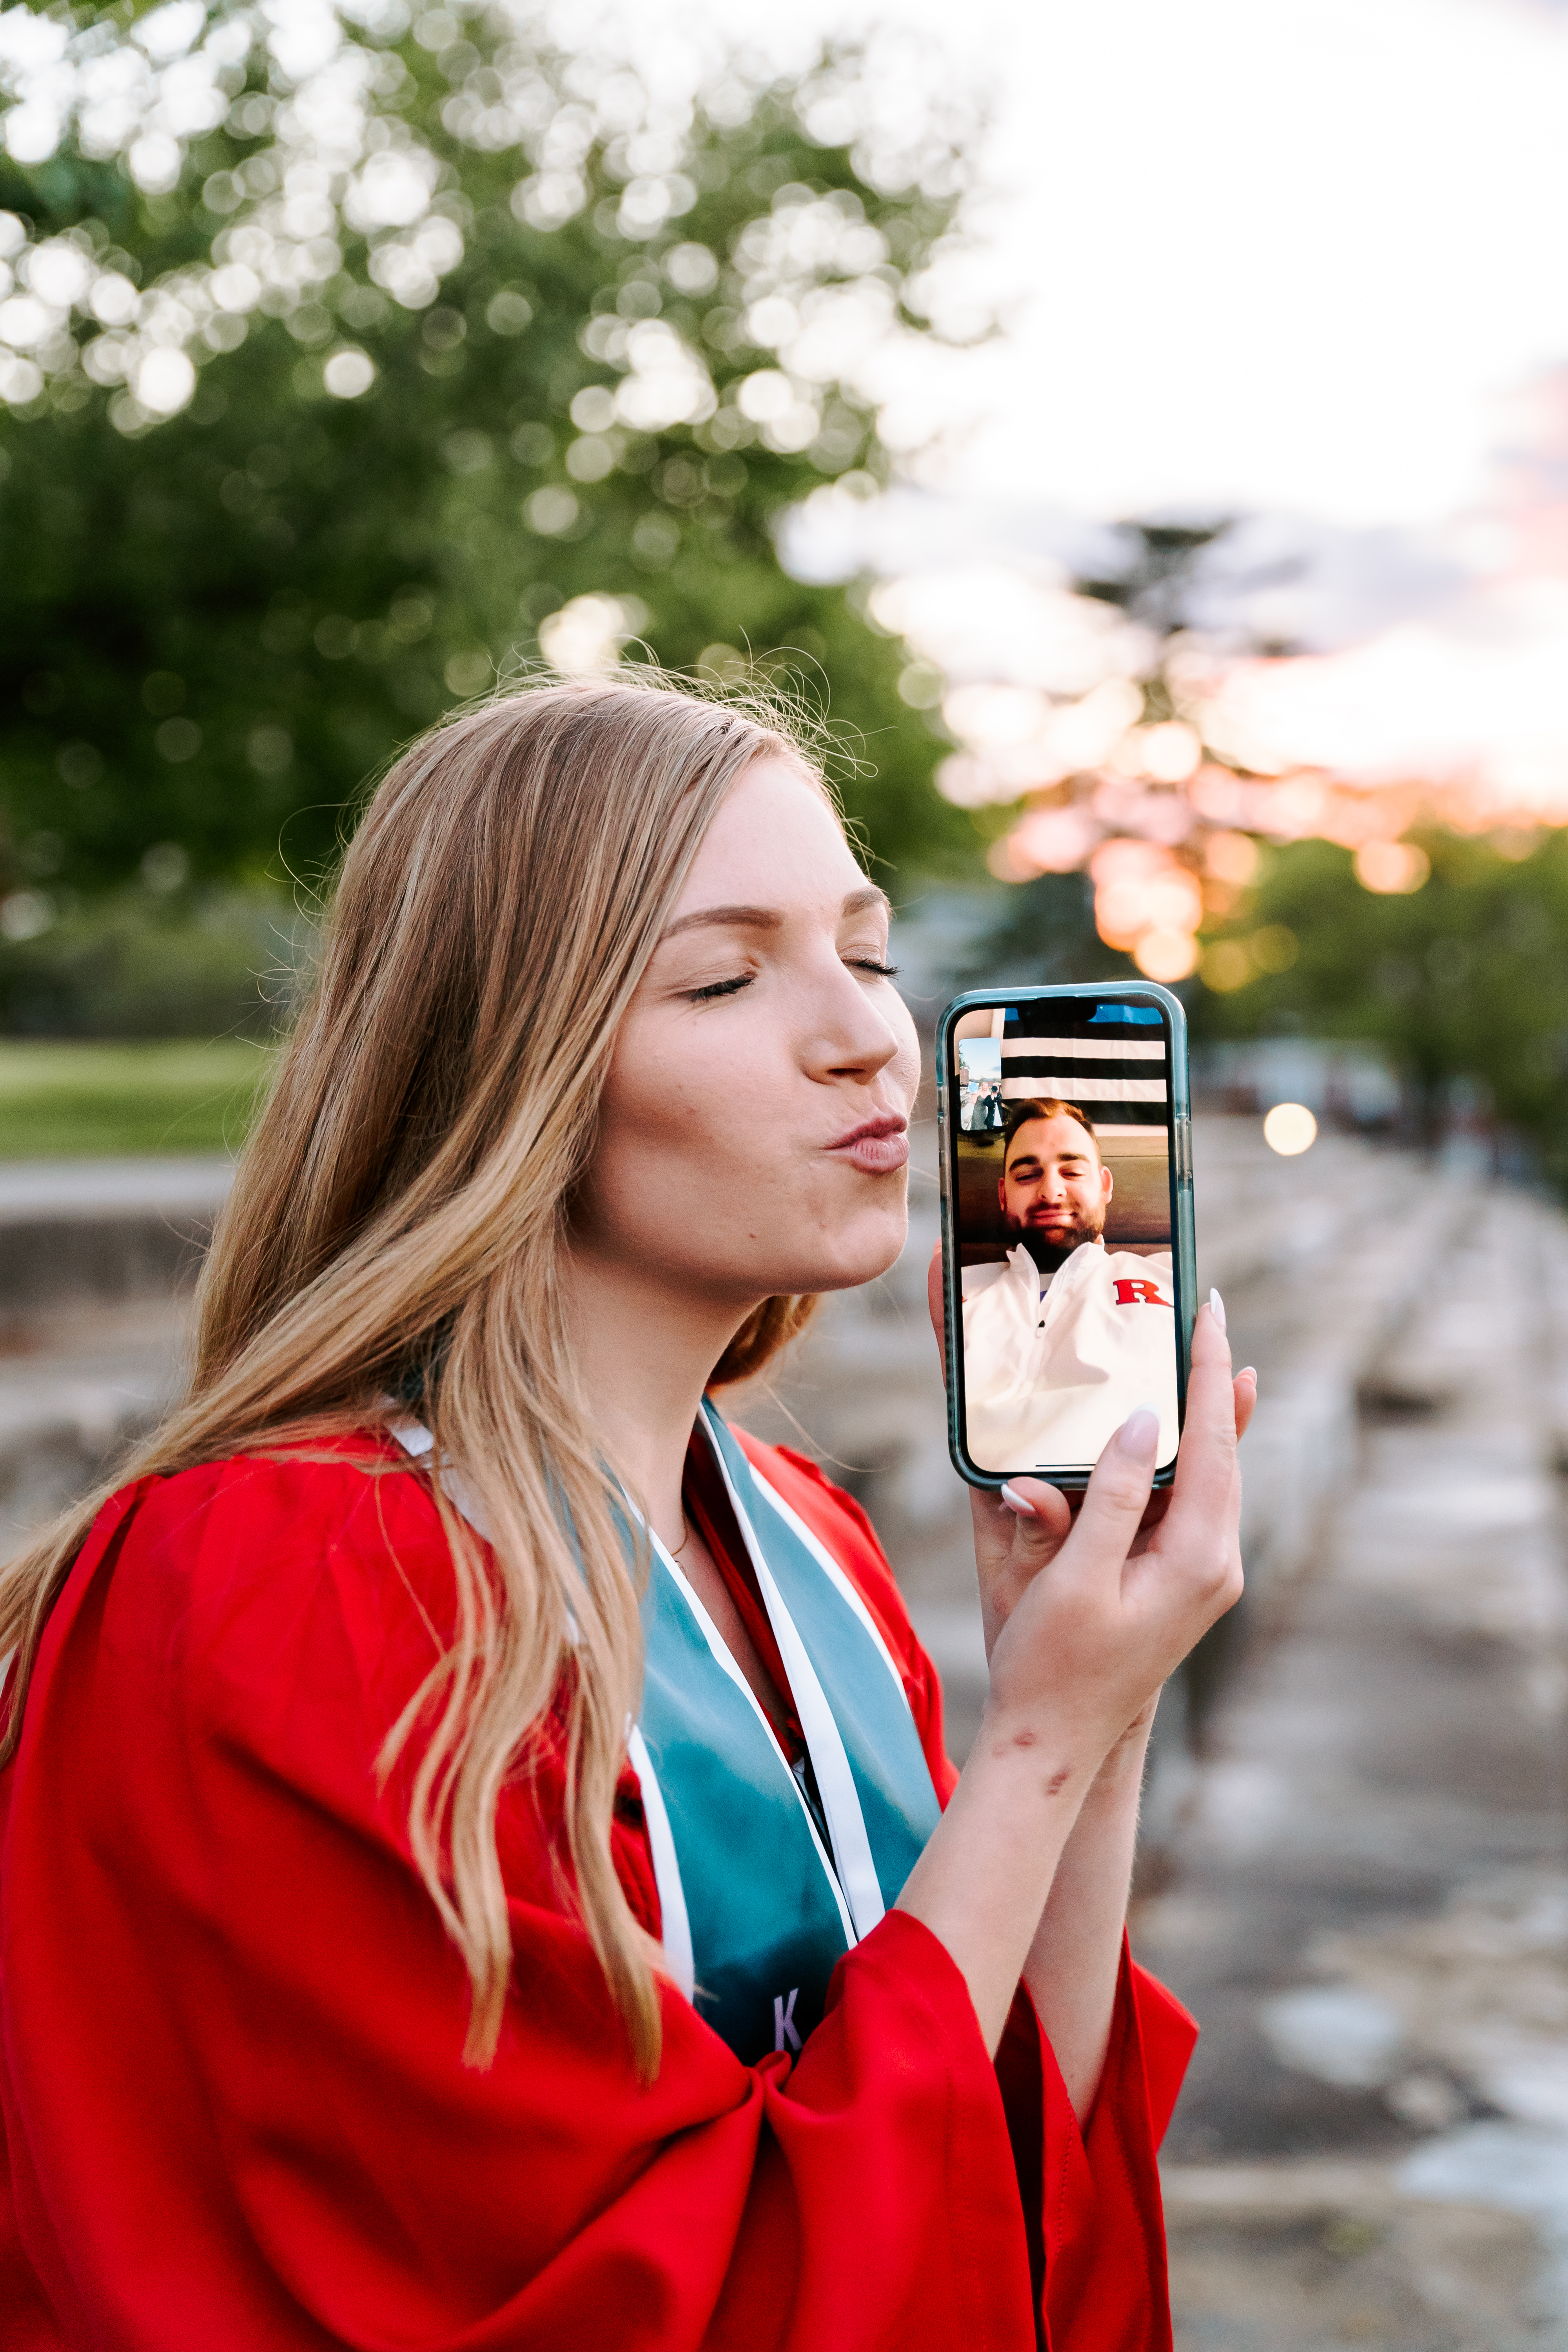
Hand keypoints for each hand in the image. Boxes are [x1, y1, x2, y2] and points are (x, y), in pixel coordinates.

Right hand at [927, 1243, 1254, 1767]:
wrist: (1056, 1742)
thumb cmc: (1054, 1667)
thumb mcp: (1073, 1578)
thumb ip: (1109, 1499)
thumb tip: (1138, 1425)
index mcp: (1197, 1560)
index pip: (1212, 1444)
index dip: (1210, 1374)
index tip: (1210, 1314)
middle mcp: (1214, 1563)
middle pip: (1221, 1451)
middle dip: (1211, 1381)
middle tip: (1203, 1313)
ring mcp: (1201, 1573)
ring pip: (1207, 1473)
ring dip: (1198, 1413)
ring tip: (1190, 1350)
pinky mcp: (1179, 1578)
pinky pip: (1186, 1497)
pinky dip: (1180, 1452)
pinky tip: (1171, 1423)